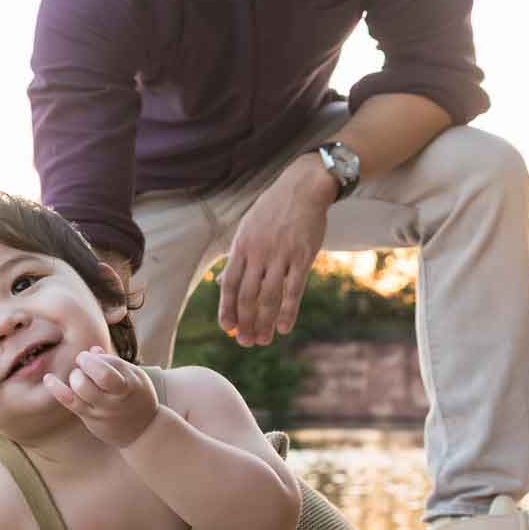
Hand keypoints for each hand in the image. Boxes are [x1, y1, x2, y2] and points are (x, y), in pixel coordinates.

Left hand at [43, 346, 158, 447]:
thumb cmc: (137, 396)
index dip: (94, 360)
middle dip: (84, 364)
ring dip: (75, 376)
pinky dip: (57, 389)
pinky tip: (48, 378)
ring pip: (81, 390)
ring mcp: (102, 410)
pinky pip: (70, 402)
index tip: (89, 356)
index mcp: (130, 384)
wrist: (143, 431)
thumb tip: (92, 350)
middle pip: (96, 378)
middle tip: (83, 363)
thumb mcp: (135, 376)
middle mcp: (116, 398)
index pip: (109, 370)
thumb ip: (114, 363)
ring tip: (79, 375)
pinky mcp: (90, 418)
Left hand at [219, 160, 332, 345]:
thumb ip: (239, 257)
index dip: (227, 309)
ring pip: (269, 297)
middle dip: (245, 322)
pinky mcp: (302, 257)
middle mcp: (258, 252)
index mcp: (242, 246)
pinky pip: (294, 290)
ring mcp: (281, 255)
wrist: (303, 188)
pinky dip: (288, 312)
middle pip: (247, 296)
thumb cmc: (273, 210)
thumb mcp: (248, 228)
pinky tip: (284, 328)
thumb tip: (225, 284)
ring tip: (263, 340)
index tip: (227, 328)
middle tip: (245, 341)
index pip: (229, 285)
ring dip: (264, 322)